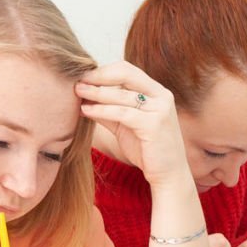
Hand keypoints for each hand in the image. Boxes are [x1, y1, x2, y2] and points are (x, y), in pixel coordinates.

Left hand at [75, 62, 189, 186]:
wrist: (169, 176)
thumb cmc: (148, 151)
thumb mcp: (125, 126)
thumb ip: (109, 111)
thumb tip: (84, 99)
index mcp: (156, 92)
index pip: (127, 70)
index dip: (103, 71)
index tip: (84, 77)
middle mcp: (161, 96)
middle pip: (125, 74)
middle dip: (99, 76)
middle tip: (78, 81)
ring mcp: (160, 109)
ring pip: (121, 95)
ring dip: (96, 92)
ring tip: (78, 93)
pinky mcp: (154, 125)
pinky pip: (122, 113)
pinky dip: (102, 110)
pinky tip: (87, 111)